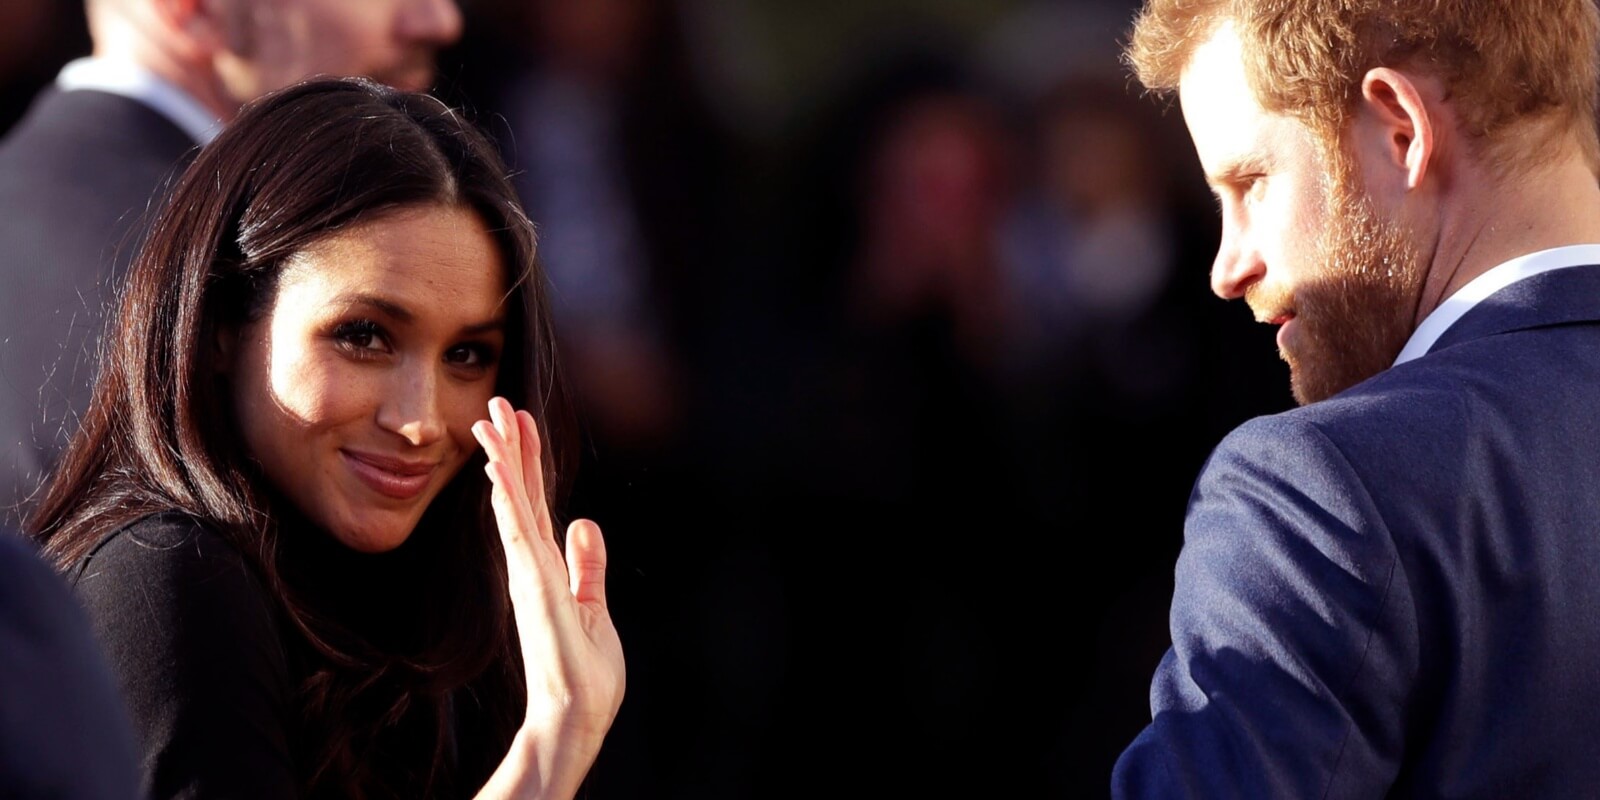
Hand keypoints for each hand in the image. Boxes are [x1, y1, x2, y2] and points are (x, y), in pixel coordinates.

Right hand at [472, 397, 624, 784]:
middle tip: (499, 403)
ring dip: (504, 460)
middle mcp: (532, 564)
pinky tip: (500, 470)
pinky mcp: (533, 587)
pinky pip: (518, 533)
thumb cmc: (585, 673)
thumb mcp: (594, 607)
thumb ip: (588, 565)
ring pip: (514, 504)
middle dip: (511, 447)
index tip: (522, 422)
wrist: (575, 713)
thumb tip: (585, 522)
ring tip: (493, 419)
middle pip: (521, 494)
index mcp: (547, 567)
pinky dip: (508, 500)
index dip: (529, 462)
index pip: (536, 503)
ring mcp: (530, 574)